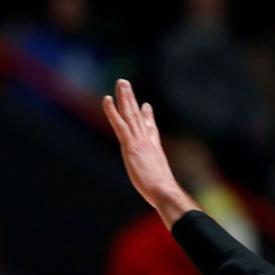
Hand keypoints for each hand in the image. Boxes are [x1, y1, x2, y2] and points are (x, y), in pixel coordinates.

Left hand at [103, 79, 195, 223]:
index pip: (151, 129)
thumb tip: (166, 188)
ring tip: (121, 82)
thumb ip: (161, 178)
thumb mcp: (161, 181)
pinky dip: (113, 111)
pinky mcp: (130, 145)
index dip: (148, 116)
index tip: (146, 105)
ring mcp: (139, 141)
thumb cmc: (164, 192)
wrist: (165, 191)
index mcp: (155, 149)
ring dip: (125, 96)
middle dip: (132, 99)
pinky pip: (119, 124)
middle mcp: (147, 141)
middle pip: (139, 116)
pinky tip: (107, 99)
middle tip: (126, 84)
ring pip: (130, 114)